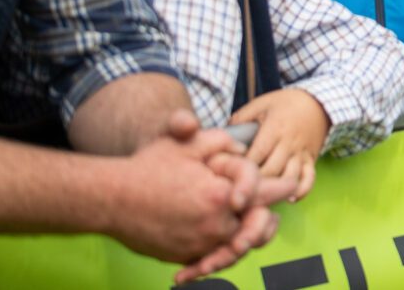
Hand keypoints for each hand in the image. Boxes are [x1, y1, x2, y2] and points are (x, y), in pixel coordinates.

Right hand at [103, 113, 283, 282]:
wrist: (110, 199)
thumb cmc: (149, 167)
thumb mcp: (189, 143)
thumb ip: (223, 143)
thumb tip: (243, 151)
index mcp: (224, 195)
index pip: (269, 192)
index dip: (284, 186)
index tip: (293, 185)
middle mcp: (217, 224)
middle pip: (260, 227)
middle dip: (268, 219)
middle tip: (272, 214)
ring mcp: (201, 244)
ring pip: (238, 246)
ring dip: (246, 239)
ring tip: (252, 232)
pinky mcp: (185, 257)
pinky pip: (212, 260)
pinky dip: (218, 256)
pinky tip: (220, 254)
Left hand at [231, 88, 330, 201]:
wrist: (318, 102)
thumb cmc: (284, 104)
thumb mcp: (261, 104)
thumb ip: (241, 119)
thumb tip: (222, 138)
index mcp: (274, 128)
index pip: (256, 154)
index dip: (241, 168)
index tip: (227, 177)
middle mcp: (289, 143)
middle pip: (271, 171)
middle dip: (254, 185)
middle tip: (238, 194)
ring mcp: (301, 153)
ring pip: (289, 178)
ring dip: (274, 192)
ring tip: (259, 200)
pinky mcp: (311, 160)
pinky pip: (309, 179)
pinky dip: (301, 191)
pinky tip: (289, 198)